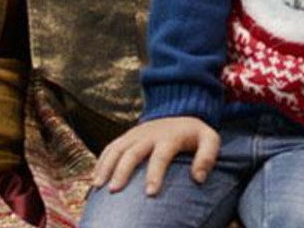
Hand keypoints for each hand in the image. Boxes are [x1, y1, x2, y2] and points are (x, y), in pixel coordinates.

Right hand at [91, 116, 219, 196]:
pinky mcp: (126, 137)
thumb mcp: (210, 139)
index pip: (161, 156)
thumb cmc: (194, 134)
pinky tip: (94, 180)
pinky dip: (100, 163)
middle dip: (123, 172)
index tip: (150, 193)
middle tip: (115, 191)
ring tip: (99, 187)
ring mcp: (134, 134)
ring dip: (106, 167)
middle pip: (132, 152)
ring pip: (116, 149)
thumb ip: (208, 157)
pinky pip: (109, 148)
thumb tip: (198, 178)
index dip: (155, 174)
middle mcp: (148, 134)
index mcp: (170, 137)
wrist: (180, 110)